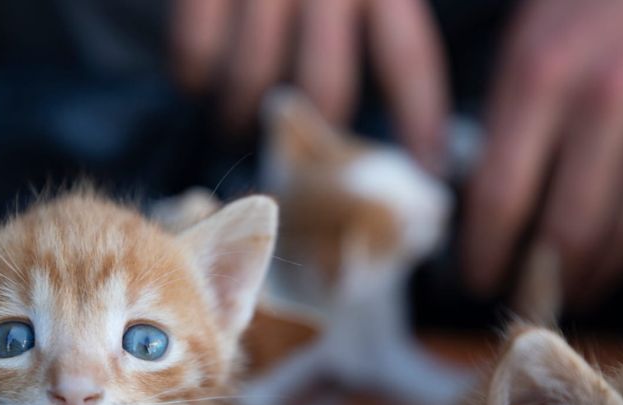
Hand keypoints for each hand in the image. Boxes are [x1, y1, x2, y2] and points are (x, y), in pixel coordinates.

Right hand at [171, 0, 448, 169]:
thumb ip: (379, 14)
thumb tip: (398, 110)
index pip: (408, 61)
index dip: (420, 122)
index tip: (430, 171)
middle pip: (325, 88)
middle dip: (310, 133)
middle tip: (294, 153)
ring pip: (253, 80)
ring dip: (239, 115)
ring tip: (234, 121)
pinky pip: (194, 52)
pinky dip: (192, 76)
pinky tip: (196, 79)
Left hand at [462, 0, 622, 304]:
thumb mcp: (523, 48)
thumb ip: (507, 128)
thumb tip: (488, 216)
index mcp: (539, 78)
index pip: (500, 201)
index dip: (485, 256)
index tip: (478, 280)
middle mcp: (609, 97)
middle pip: (571, 233)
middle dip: (546, 282)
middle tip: (535, 298)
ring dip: (603, 277)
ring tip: (581, 288)